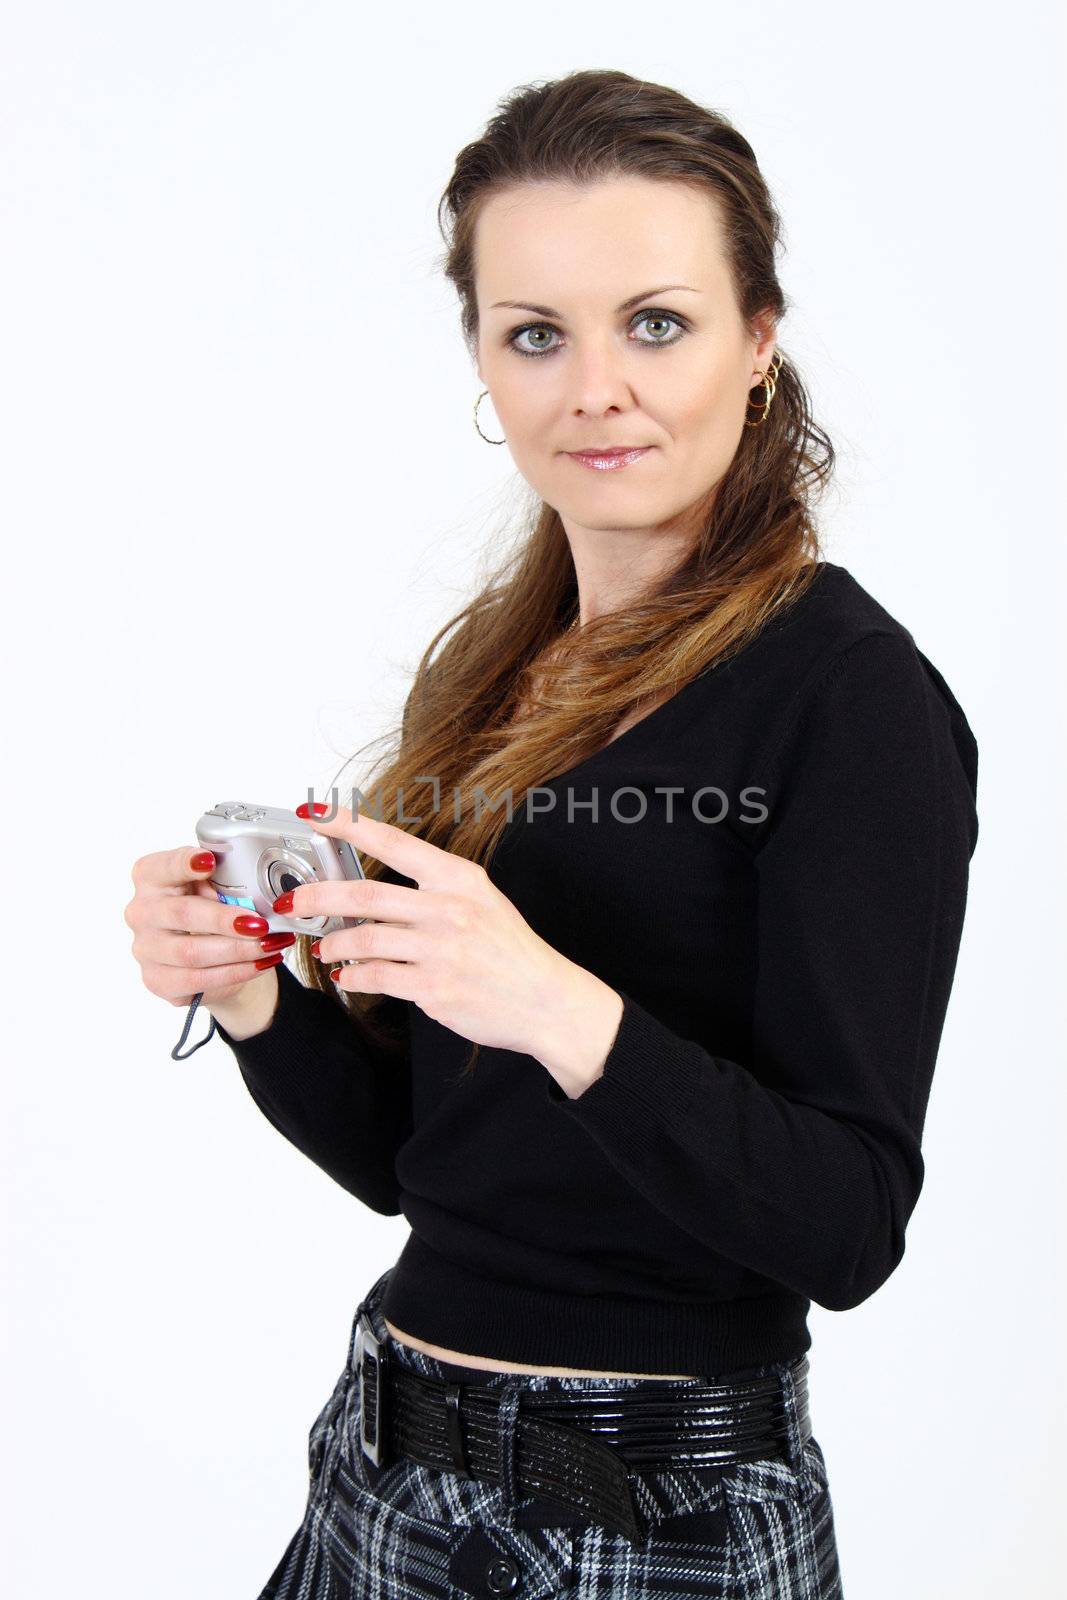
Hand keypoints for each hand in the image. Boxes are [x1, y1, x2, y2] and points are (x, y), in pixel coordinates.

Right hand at [125, 845, 295, 1007]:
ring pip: (191, 953)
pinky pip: (197, 980)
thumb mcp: (218, 885)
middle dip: (225, 920)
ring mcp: (145, 948)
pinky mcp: (156, 979)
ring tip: (270, 945)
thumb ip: (226, 881)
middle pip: (182, 914)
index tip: (209, 861)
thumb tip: (256, 891)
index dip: (185, 863)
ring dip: (238, 950)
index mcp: (151, 877)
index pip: (162, 866)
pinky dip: (234, 972)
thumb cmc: (211, 907)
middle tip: (260, 924)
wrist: (209, 953)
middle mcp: (142, 911)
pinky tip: (260, 964)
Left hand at [288, 801, 579, 1058]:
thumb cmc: (511, 952)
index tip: (314, 813)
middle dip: (317, 896)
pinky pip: (375, 978)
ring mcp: (441, 950)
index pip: (394, 841)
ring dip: (333, 944)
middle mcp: (449, 909)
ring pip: (363, 940)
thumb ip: (433, 890)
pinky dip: (351, 977)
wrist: (547, 1000)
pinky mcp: (434, 989)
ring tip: (325, 946)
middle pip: (364, 895)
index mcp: (459, 878)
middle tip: (294, 900)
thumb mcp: (481, 901)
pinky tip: (346, 977)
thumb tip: (373, 895)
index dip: (348, 825)